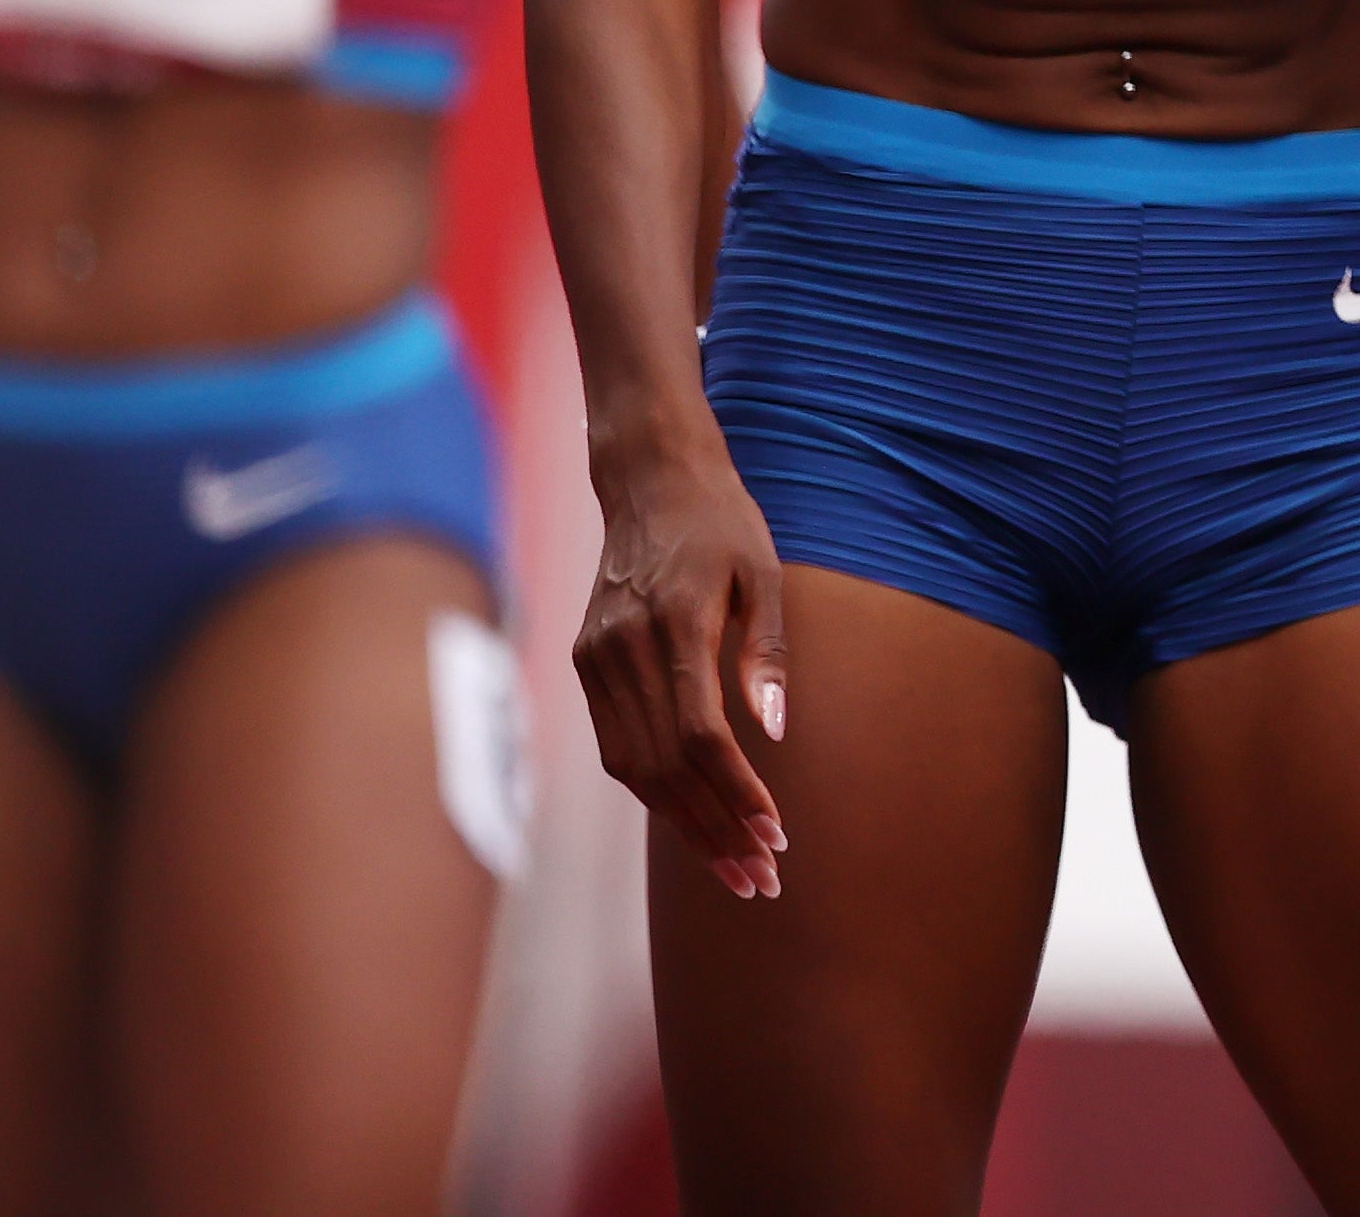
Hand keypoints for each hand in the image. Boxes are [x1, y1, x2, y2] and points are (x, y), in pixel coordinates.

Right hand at [575, 416, 793, 897]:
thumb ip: (769, 652)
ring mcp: (594, 659)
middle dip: (715, 831)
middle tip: (762, 880)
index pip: (702, 736)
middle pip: (666, 766)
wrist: (649, 480)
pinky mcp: (583, 664)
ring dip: (683, 825)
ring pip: (634, 768)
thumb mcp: (765, 573)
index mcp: (673, 622)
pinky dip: (654, 790)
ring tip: (734, 867)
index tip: (775, 834)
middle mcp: (622, 648)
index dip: (737, 793)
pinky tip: (692, 819)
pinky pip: (616, 746)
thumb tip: (774, 733)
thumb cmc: (723, 523)